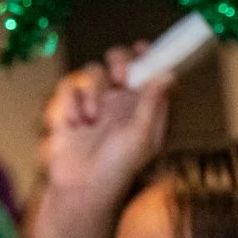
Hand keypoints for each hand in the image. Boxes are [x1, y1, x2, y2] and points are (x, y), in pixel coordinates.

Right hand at [42, 49, 173, 212]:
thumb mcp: (141, 137)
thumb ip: (152, 104)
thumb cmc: (118, 170)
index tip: (144, 47)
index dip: (151, 56)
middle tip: (119, 78)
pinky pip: (70, 87)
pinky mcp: (72, 109)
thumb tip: (167, 73)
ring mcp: (97, 105)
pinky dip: (70, 102)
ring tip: (91, 120)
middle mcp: (123, 103)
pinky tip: (74, 124)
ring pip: (94, 72)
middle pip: (122, 62)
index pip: (152, 72)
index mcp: (145, 108)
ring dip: (93, 91)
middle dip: (119, 62)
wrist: (81, 190)